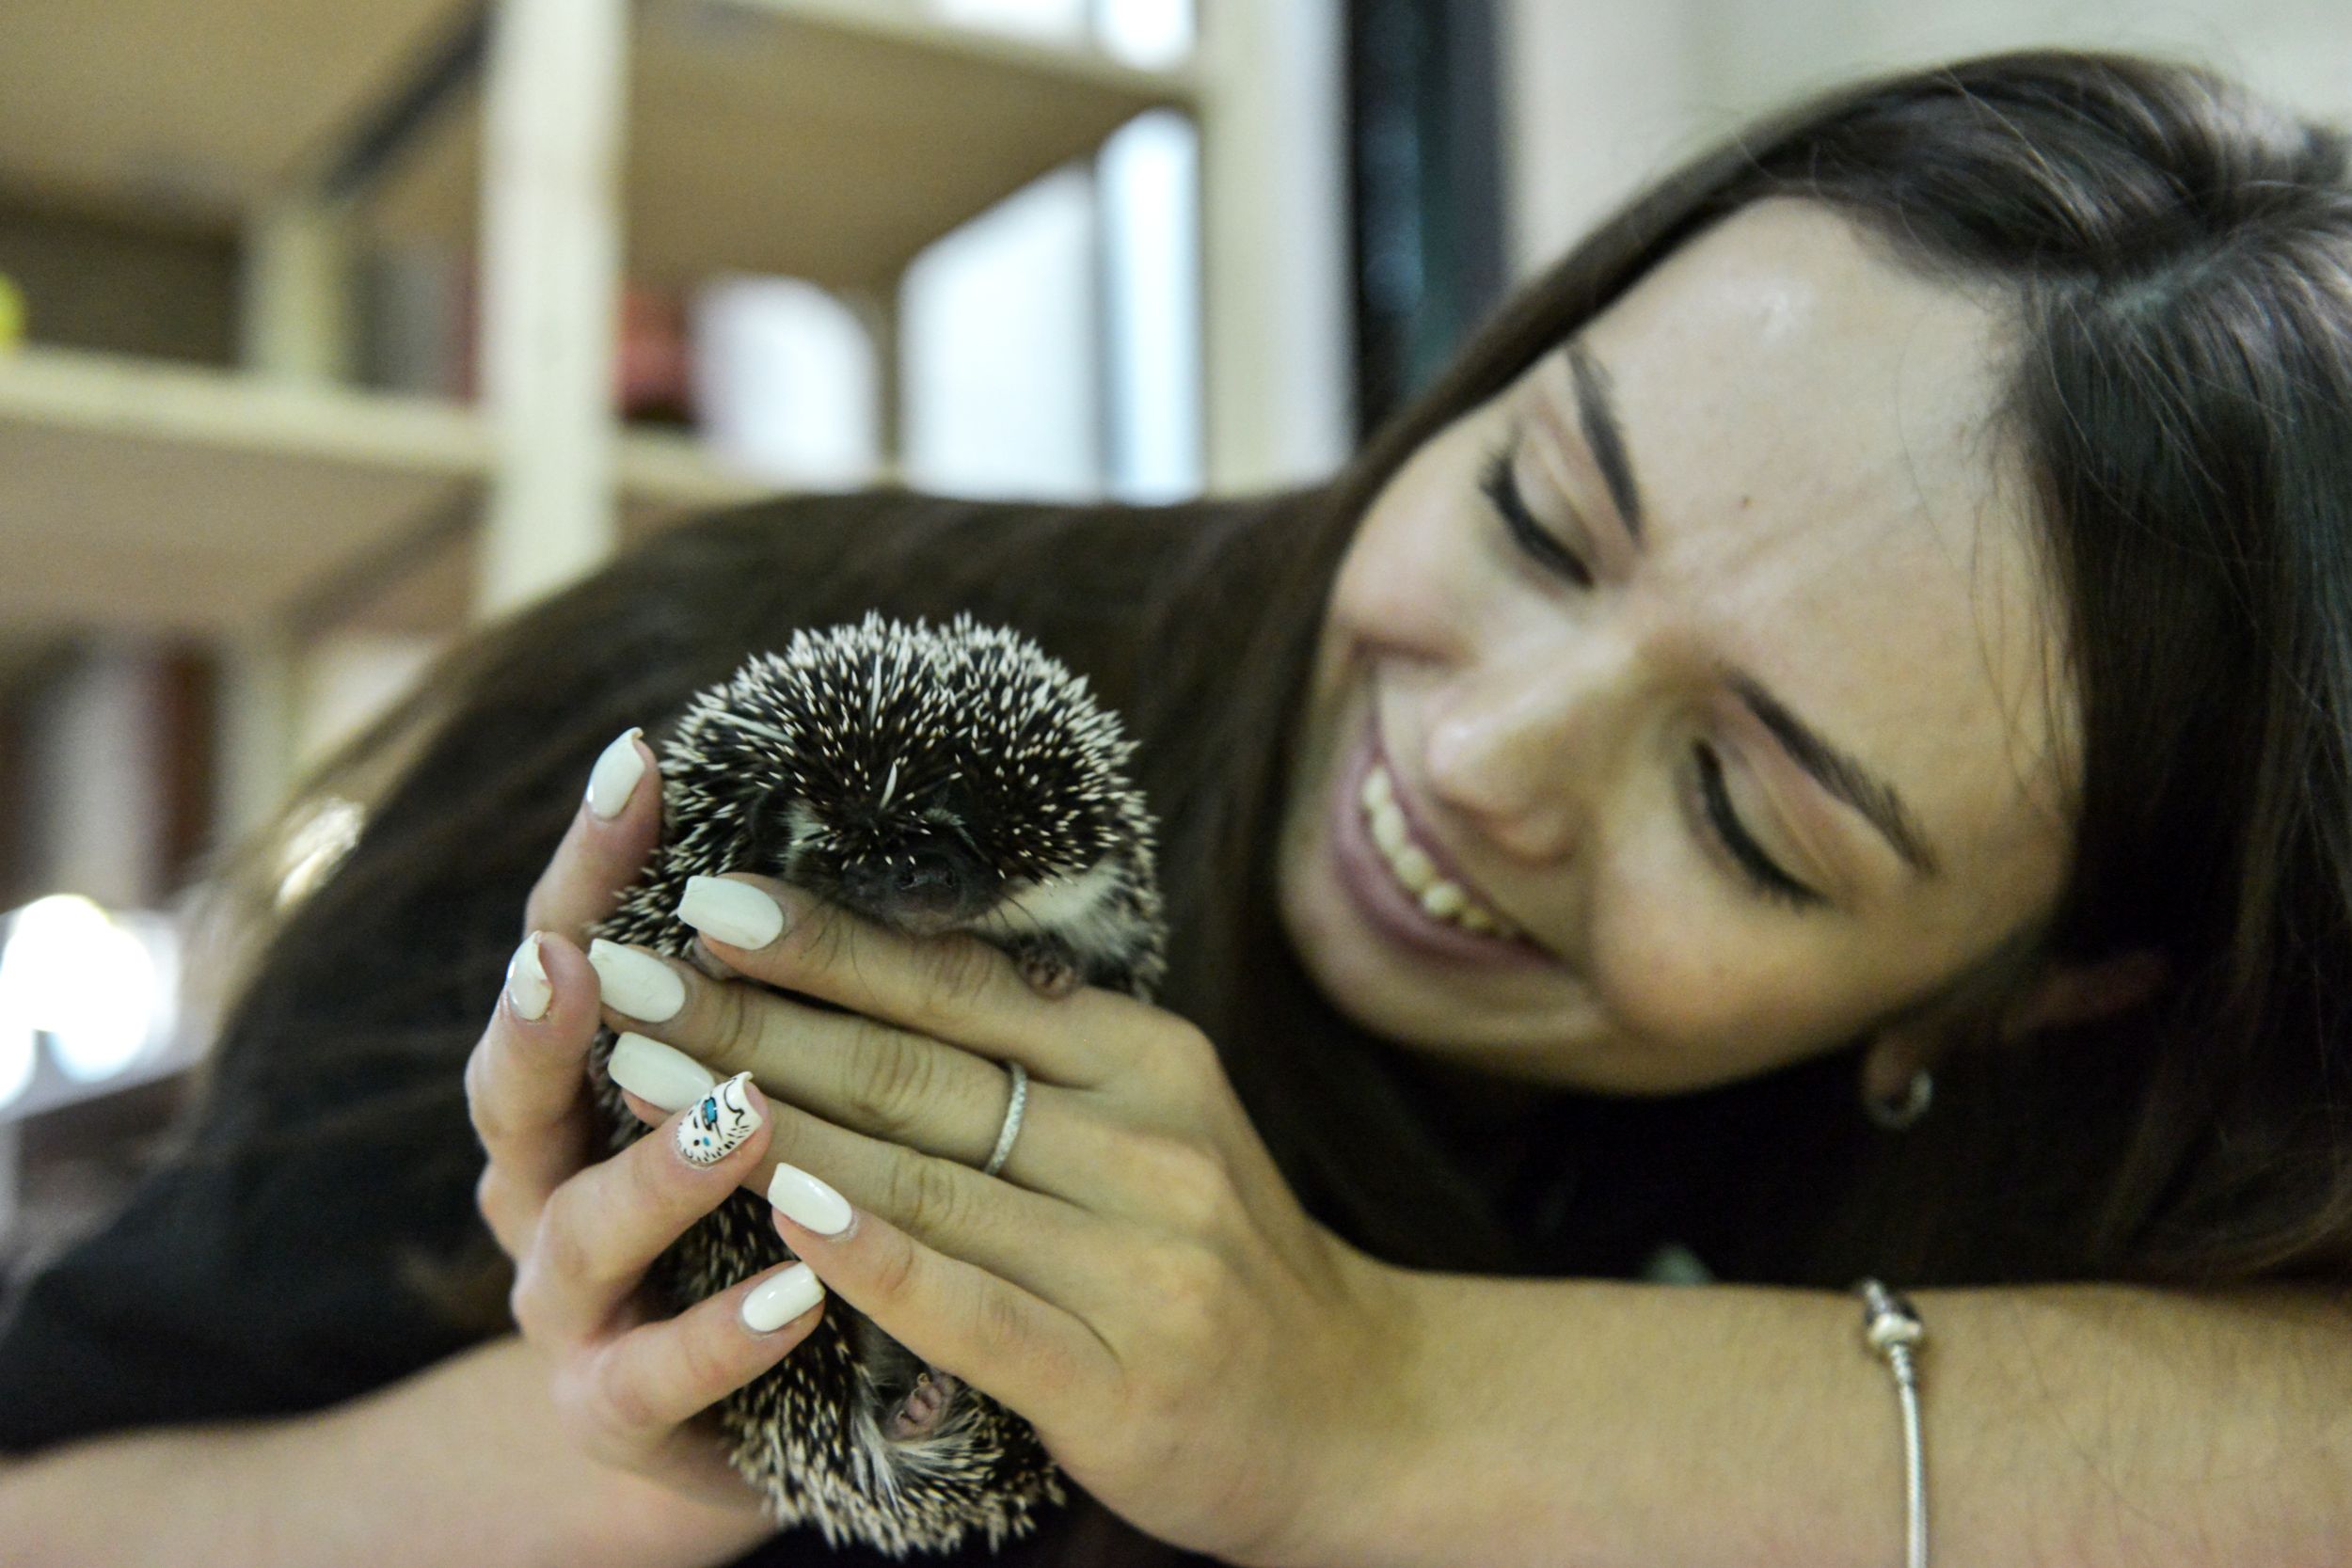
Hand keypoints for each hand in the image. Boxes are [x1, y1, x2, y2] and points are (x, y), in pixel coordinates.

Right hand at [461, 732, 826, 1524]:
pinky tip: (798, 1291)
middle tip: (586, 957)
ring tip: (741, 1116)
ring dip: (656, 1173)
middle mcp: (543, 1182)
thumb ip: (774, 993)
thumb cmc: (755, 1213)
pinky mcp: (615, 1413)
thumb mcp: (755, 1090)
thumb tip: (859, 829)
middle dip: (550, 1018)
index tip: (639, 759)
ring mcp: (567, 1304)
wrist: (718, 1419)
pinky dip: (721, 1333)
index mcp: (578, 1084)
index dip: (594, 861)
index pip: (570, 948)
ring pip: (580, 1232)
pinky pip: (655, 1380)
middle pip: (520, 1087)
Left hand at [592, 872, 1423, 1566]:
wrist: (1362, 1415)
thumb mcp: (1158, 1124)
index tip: (703, 895)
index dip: (825, 940)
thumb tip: (896, 956)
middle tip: (621, 972)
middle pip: (915, 1066)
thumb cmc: (1220, 1262)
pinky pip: (971, 1301)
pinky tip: (781, 1205)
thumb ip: (1046, 1056)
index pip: (959, 984)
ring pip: (921, 1172)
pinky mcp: (1116, 1374)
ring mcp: (1137, 1258)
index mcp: (1149, 1060)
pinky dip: (869, 1251)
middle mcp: (1147, 1140)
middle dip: (751, 1018)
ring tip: (642, 1074)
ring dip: (764, 1118)